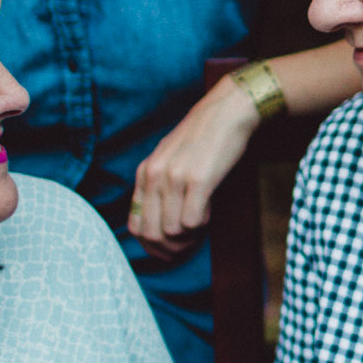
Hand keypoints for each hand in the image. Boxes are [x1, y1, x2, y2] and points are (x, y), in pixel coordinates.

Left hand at [128, 74, 258, 258]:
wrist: (227, 112)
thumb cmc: (203, 138)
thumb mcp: (170, 158)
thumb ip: (160, 185)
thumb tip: (162, 223)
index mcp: (145, 172)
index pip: (135, 224)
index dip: (151, 245)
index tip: (169, 249)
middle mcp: (155, 175)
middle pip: (151, 233)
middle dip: (170, 248)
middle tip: (187, 246)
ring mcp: (175, 178)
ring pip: (172, 230)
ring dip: (188, 236)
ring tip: (200, 223)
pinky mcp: (198, 180)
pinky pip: (192, 221)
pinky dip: (201, 224)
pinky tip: (208, 210)